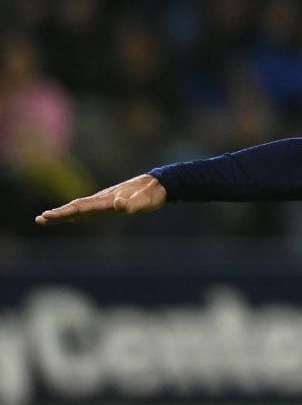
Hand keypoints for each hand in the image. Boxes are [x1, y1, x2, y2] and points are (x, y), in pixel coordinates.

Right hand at [35, 174, 166, 225]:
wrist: (158, 184)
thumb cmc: (151, 194)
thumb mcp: (144, 201)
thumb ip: (132, 204)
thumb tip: (118, 205)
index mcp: (107, 200)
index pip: (82, 207)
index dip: (65, 212)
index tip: (48, 216)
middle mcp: (103, 199)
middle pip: (77, 207)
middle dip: (58, 214)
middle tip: (39, 220)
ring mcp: (105, 201)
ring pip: (81, 208)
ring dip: (64, 213)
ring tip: (46, 218)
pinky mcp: (110, 203)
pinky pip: (90, 209)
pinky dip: (78, 214)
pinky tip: (72, 218)